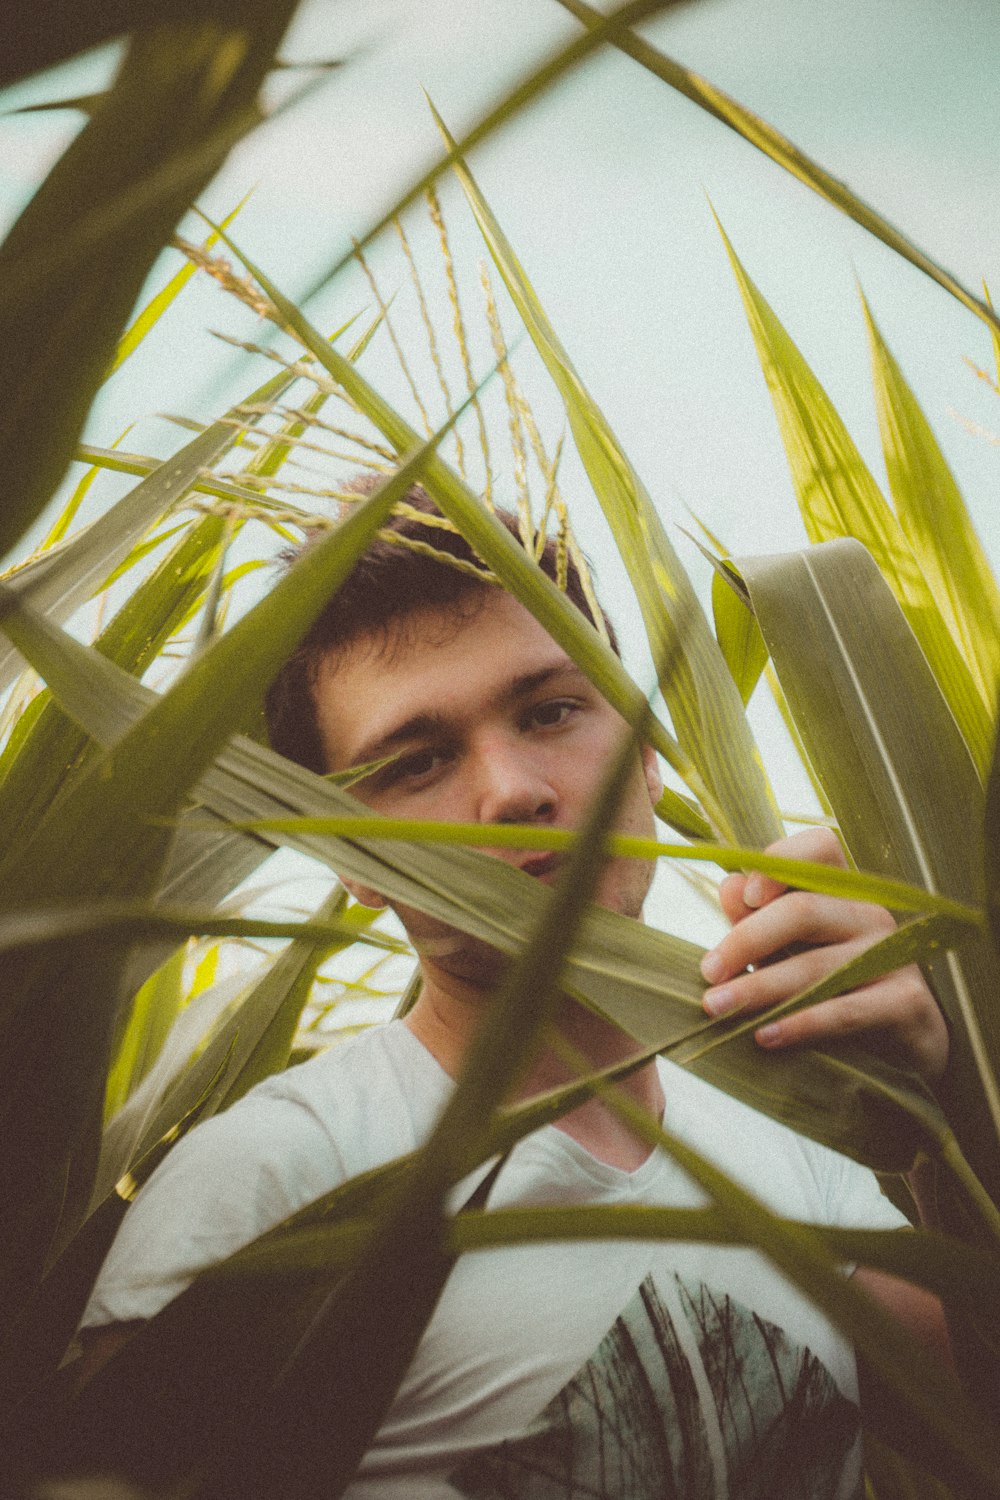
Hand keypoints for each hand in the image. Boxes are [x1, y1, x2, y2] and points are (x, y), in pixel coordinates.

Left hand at [699, 827, 947, 1083]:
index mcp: (842, 891)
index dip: (781, 863)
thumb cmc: (833, 986)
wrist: (903, 1045)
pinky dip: (801, 1024)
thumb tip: (729, 885)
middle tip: (708, 971)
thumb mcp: (789, 950)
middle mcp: (870, 914)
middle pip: (804, 909)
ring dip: (759, 988)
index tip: (746, 896)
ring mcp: (893, 955)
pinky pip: (845, 1011)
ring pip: (817, 966)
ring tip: (717, 1007)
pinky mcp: (906, 1002)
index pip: (819, 848)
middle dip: (748, 939)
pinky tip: (764, 1036)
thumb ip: (758, 919)